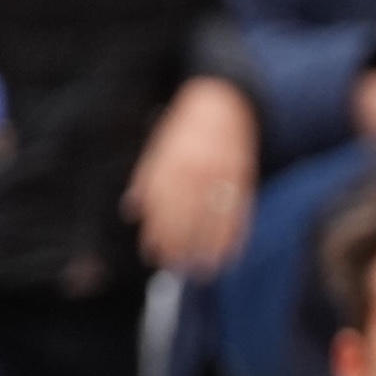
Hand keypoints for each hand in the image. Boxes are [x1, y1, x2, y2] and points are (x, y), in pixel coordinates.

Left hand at [124, 77, 257, 277]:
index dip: (157, 235)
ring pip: (212, 221)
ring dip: (206, 250)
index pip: (161, 209)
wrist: (224, 105)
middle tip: (176, 267)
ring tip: (201, 270)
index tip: (154, 254)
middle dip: (179, 247)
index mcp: (171, 165)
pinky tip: (227, 255)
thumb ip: (145, 179)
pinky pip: (238, 215)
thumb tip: (132, 211)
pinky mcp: (243, 181)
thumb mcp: (158, 148)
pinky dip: (233, 238)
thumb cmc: (185, 129)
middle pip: (185, 219)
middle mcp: (195, 173)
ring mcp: (222, 178)